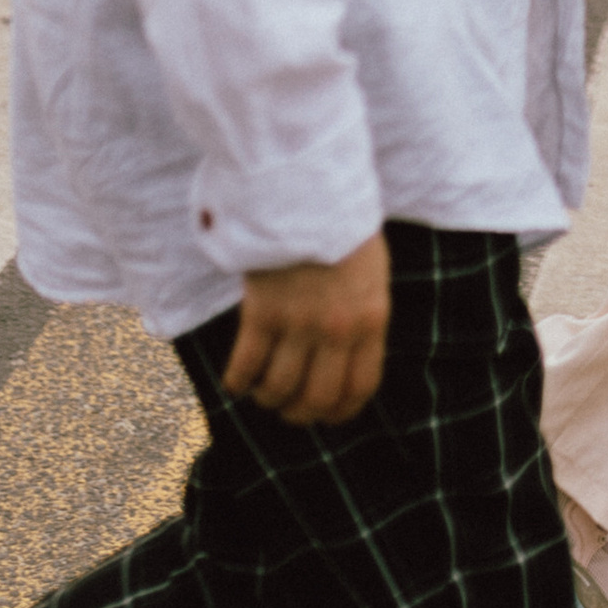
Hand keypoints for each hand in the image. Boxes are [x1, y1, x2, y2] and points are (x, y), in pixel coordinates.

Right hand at [224, 231, 391, 426]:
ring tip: (263, 390)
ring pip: (278, 389)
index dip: (339, 412)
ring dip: (267, 398)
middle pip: (316, 399)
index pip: (359, 389)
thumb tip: (348, 365)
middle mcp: (337, 329)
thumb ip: (363, 321)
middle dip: (298, 412)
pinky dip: (238, 380)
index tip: (324, 415)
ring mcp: (298, 322)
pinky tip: (237, 379)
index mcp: (371, 320)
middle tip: (287, 406)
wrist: (310, 193)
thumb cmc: (344, 232)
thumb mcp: (371, 278)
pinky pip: (246, 366)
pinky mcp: (261, 311)